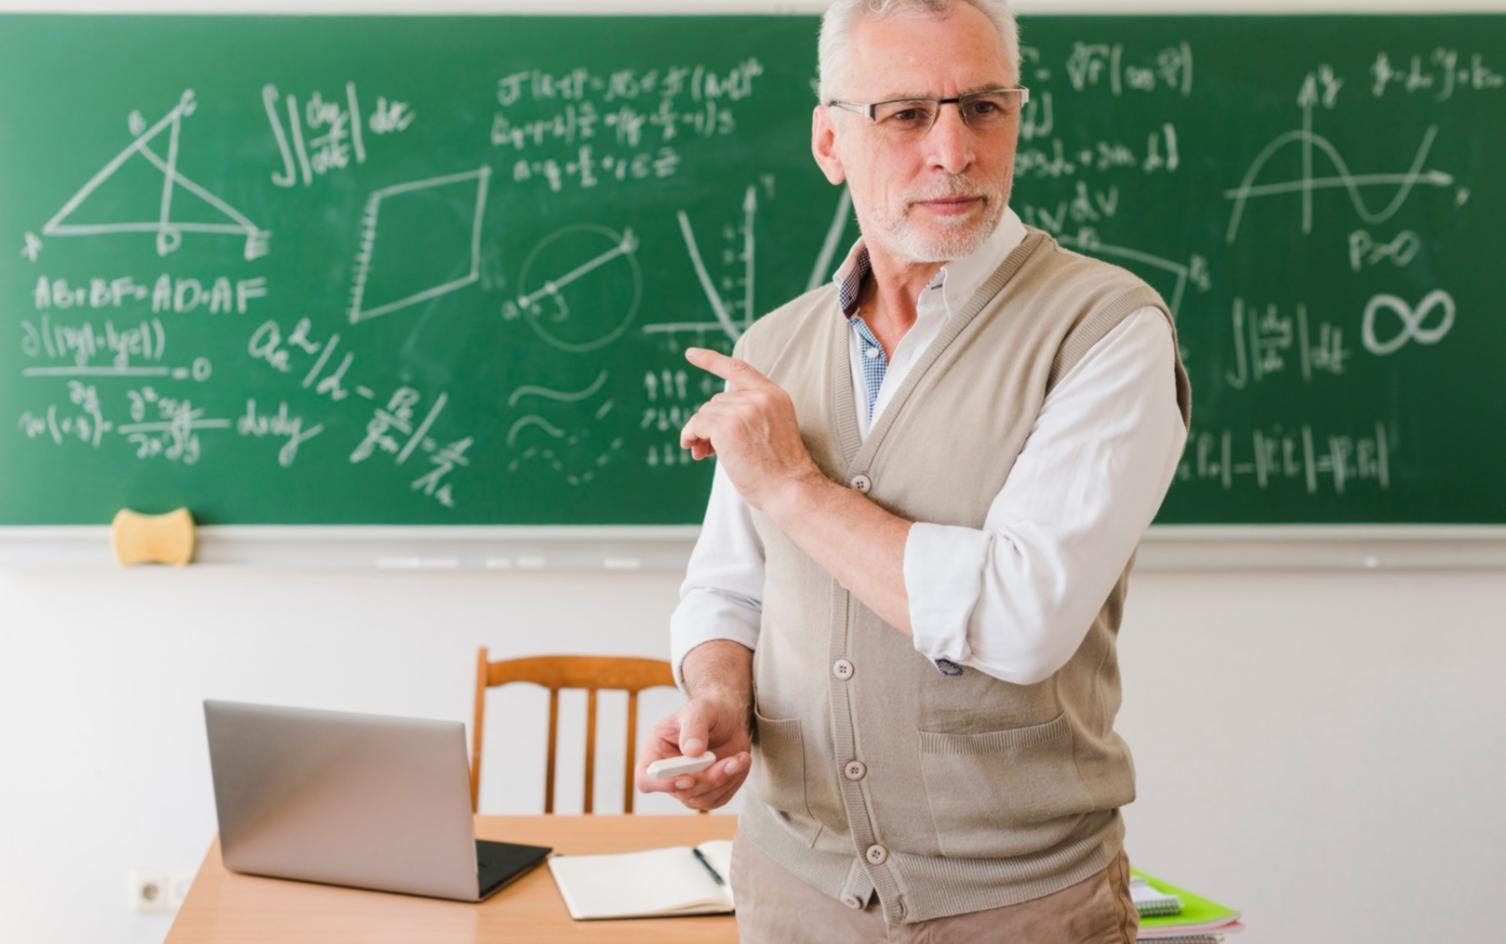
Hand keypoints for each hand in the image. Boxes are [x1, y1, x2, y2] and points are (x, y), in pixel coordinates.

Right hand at [635, 694, 751, 811]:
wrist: (728, 718)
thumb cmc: (708, 710)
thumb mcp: (700, 709)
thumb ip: (694, 727)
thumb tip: (692, 751)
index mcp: (656, 751)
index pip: (646, 778)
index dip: (662, 784)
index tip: (688, 778)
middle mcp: (669, 773)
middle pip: (681, 792)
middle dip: (708, 778)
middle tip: (731, 761)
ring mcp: (688, 786)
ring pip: (703, 799)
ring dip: (725, 779)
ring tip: (741, 757)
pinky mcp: (708, 792)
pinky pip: (720, 798)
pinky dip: (734, 781)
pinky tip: (740, 762)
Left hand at [679, 347, 823, 512]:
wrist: (791, 490)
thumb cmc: (780, 471)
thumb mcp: (772, 430)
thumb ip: (749, 415)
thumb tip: (707, 421)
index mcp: (774, 395)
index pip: (739, 369)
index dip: (712, 360)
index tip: (691, 354)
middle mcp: (760, 397)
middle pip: (717, 401)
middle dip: (709, 423)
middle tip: (706, 448)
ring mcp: (744, 409)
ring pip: (705, 413)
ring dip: (699, 434)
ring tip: (704, 454)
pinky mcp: (728, 426)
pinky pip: (697, 424)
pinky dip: (690, 436)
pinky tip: (695, 450)